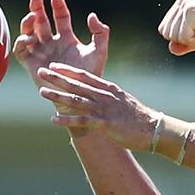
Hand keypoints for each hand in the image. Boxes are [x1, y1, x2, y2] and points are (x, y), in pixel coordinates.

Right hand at [13, 0, 109, 88]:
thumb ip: (100, 33)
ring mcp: (41, 52)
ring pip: (29, 32)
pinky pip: (21, 49)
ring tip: (31, 16)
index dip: (58, 7)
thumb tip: (91, 15)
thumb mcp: (99, 52)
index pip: (61, 18)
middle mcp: (52, 43)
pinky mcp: (31, 63)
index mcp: (67, 39)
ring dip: (28, 22)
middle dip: (37, 8)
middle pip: (42, 21)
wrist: (78, 95)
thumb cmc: (90, 76)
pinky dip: (22, 41)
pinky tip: (30, 38)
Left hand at [36, 63, 158, 149]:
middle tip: (41, 72)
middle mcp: (104, 96)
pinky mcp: (105, 124)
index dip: (68, 70)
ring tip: (42, 91)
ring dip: (58, 95)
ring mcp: (104, 109)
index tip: (54, 66)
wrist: (154, 129)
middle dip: (57, 78)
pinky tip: (54, 119)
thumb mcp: (123, 101)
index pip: (85, 75)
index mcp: (108, 89)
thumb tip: (99, 96)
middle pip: (77, 84)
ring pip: (76, 100)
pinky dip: (67, 120)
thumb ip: (109, 97)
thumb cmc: (139, 117)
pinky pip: (83, 121)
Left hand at [158, 0, 194, 54]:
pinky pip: (183, 38)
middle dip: (185, 39)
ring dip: (192, 40)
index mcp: (184, 1)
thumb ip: (184, 43)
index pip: (166, 29)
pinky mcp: (190, 12)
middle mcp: (183, 0)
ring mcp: (186, 4)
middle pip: (166, 32)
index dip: (184, 38)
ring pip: (173, 36)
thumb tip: (170, 48)